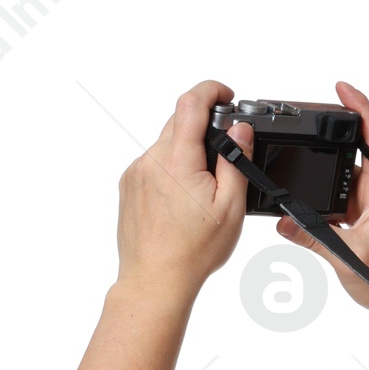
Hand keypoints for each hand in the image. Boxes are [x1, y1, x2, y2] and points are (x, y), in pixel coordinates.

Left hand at [115, 79, 251, 303]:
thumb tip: (240, 129)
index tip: (226, 96)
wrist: (155, 279)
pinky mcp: (128, 185)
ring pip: (167, 146)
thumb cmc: (192, 251)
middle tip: (223, 158)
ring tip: (201, 193)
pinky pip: (154, 164)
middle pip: (179, 123)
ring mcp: (136, 172)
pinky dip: (171, 171)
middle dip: (204, 131)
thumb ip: (235, 160)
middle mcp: (151, 160)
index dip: (211, 90)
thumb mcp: (230, 206)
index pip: (190, 102)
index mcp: (178, 160)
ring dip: (187, 155)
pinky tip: (182, 202)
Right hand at [277, 81, 368, 338]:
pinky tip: (310, 201)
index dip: (359, 108)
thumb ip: (313, 237)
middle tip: (309, 121)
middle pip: (356, 152)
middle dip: (333, 135)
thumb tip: (285, 221)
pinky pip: (343, 199)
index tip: (341, 88)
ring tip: (302, 163)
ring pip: (346, 178)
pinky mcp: (368, 221)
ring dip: (326, 171)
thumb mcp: (348, 258)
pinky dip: (326, 196)